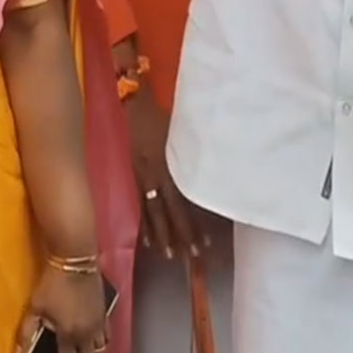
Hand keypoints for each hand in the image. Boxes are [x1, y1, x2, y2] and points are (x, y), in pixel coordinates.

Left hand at [17, 264, 107, 352]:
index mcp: (68, 335)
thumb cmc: (52, 283)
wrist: (75, 259)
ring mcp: (99, 324)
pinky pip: (108, 336)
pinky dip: (103, 344)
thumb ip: (25, 333)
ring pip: (102, 351)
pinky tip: (98, 344)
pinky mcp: (105, 312)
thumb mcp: (35, 307)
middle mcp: (87, 334)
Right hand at [125, 89, 200, 259]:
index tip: (209, 240)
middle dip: (181, 233)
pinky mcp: (133, 172)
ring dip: (162, 234)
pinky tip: (148, 239)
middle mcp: (156, 171)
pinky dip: (144, 222)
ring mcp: (142, 174)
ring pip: (153, 210)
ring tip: (169, 255)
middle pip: (170, 210)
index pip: (186, 199)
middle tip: (193, 255)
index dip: (196, 221)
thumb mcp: (182, 124)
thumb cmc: (163, 108)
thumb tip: (220, 161)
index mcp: (171, 160)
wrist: (131, 96)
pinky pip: (139, 202)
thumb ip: (196, 144)